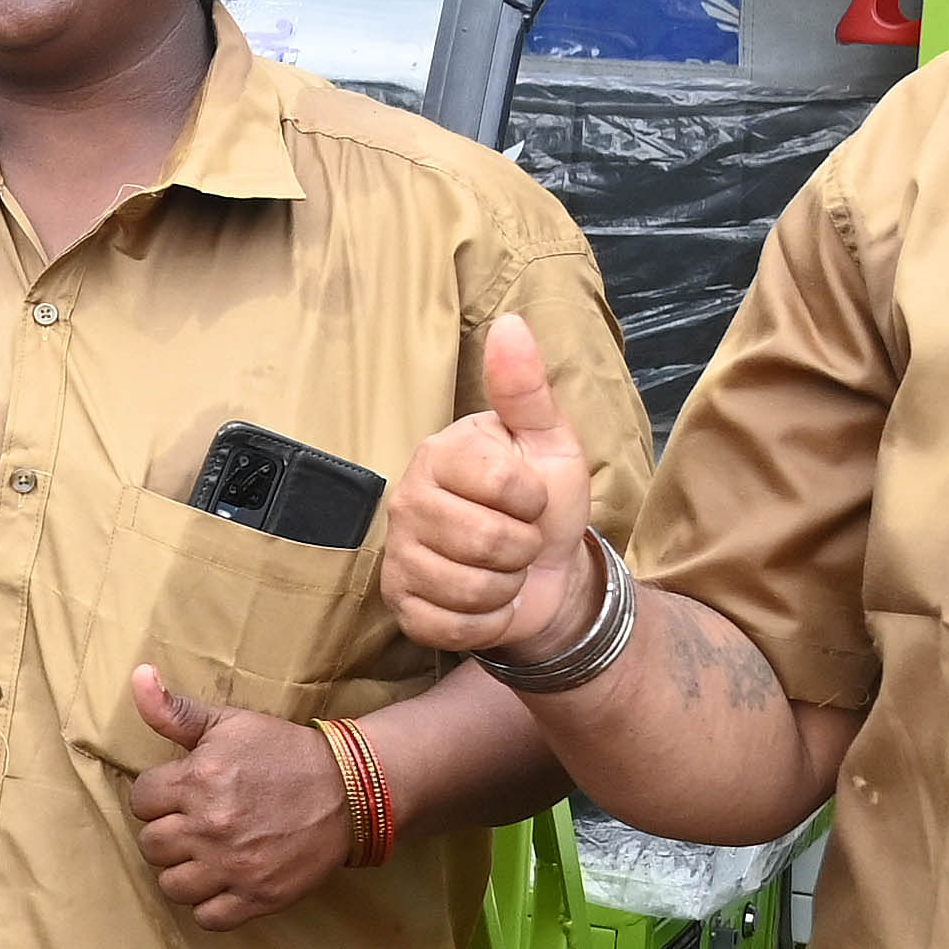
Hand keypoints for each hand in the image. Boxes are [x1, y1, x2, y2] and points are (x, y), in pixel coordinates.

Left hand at [127, 672, 354, 928]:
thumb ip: (175, 710)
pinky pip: (207, 918)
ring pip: (172, 886)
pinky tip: (223, 882)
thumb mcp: (230, 723)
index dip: (158, 796)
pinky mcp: (258, 897)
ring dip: (183, 872)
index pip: (140, 801)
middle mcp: (210, 827)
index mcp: (197, 781)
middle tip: (195, 825)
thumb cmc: (284, 753)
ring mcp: (234, 866)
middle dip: (168, 833)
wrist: (349, 790)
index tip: (181, 795)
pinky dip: (210, 905)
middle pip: (150, 845)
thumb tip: (137, 676)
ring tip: (205, 856)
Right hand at [390, 311, 598, 658]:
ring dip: (506, 588)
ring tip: (503, 570)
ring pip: (470, 588)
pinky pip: (451, 625)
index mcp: (441, 453)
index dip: (534, 501)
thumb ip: (527, 388)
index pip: (503, 485)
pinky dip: (485, 622)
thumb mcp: (549, 442)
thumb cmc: (544, 501)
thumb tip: (511, 323)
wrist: (544, 572)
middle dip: (523, 550)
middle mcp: (407, 500)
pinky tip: (485, 601)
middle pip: (488, 542)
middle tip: (520, 540)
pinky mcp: (401, 604)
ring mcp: (398, 555)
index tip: (532, 499)